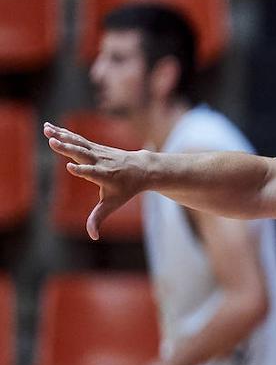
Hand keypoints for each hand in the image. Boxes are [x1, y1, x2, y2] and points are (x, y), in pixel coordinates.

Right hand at [44, 122, 151, 239]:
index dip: (82, 171)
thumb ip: (99, 218)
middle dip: (68, 149)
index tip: (70, 167)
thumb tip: (93, 236)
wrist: (142, 169)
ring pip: (77, 143)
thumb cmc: (126, 189)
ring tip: (45, 131)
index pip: (92, 173)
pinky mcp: (93, 146)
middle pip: (82, 154)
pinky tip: (48, 128)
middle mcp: (100, 161)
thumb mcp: (113, 204)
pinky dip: (63, 133)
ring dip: (61, 136)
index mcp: (105, 176)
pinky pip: (76, 139)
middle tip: (52, 142)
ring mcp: (97, 152)